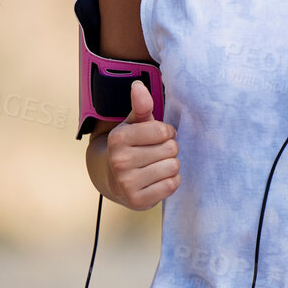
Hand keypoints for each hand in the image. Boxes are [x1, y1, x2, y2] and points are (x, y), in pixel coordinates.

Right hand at [105, 80, 178, 209]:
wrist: (114, 180)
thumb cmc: (131, 147)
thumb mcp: (133, 124)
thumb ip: (140, 105)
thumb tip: (138, 86)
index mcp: (118, 138)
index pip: (164, 131)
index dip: (166, 133)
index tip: (157, 137)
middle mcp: (119, 161)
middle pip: (171, 149)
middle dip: (169, 150)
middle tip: (156, 154)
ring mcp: (127, 183)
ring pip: (173, 167)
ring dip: (171, 166)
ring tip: (156, 166)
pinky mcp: (137, 201)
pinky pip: (171, 185)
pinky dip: (170, 182)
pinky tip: (157, 179)